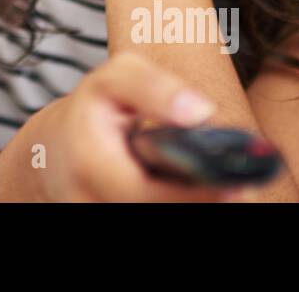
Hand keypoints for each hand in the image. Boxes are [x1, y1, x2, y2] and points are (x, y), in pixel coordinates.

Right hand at [33, 50, 250, 201]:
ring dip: (195, 204)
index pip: (144, 193)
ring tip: (222, 187)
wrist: (55, 151)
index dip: (194, 193)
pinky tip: (197, 193)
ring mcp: (96, 215)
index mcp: (88, 163)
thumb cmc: (94, 110)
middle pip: (155, 212)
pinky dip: (179, 203)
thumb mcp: (115, 78)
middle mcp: (88, 202)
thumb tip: (201, 113)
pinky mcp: (108, 220)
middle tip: (243, 191)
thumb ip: (154, 86)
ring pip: (157, 217)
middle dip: (202, 203)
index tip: (236, 186)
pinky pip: (152, 216)